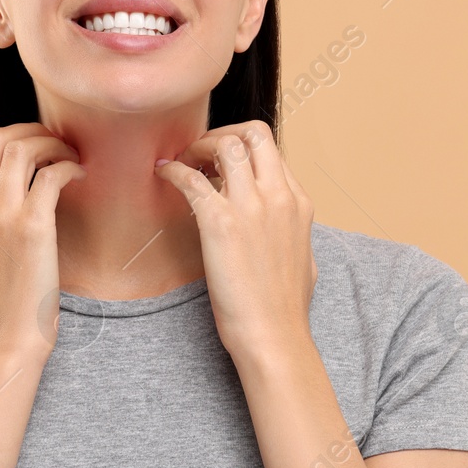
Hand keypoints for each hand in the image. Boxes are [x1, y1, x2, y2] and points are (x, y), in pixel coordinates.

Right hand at [0, 122, 85, 363]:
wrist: (6, 342)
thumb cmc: (3, 306)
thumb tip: (17, 193)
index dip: (17, 139)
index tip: (42, 148)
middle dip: (34, 130)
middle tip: (58, 143)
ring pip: (23, 149)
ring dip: (54, 145)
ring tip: (72, 158)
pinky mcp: (30, 228)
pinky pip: (51, 175)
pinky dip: (69, 167)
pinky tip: (81, 177)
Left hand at [154, 120, 316, 360]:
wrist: (273, 335)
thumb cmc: (284, 307)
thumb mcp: (303, 256)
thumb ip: (290, 229)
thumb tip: (279, 221)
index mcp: (299, 204)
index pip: (272, 151)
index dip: (242, 149)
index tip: (220, 162)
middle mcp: (279, 197)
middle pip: (254, 134)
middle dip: (223, 133)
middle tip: (201, 151)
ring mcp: (251, 207)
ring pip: (225, 145)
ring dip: (197, 147)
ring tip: (182, 161)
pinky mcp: (220, 223)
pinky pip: (191, 179)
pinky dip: (174, 171)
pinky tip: (164, 175)